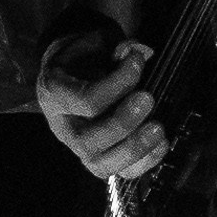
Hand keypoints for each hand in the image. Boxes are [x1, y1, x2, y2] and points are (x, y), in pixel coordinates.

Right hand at [36, 30, 168, 184]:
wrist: (76, 70)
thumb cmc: (86, 56)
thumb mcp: (94, 43)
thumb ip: (115, 46)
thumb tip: (139, 51)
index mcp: (55, 94)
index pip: (84, 100)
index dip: (116, 83)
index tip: (137, 61)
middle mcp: (63, 127)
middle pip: (87, 141)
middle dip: (122, 123)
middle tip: (147, 99)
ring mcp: (80, 148)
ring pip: (101, 165)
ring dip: (134, 148)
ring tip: (158, 128)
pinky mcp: (101, 159)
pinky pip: (120, 172)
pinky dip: (145, 162)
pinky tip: (162, 143)